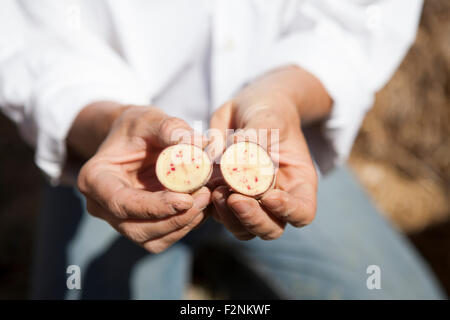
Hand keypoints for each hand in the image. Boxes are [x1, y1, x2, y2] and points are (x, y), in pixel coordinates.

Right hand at [76, 104, 210, 252]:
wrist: (135, 140)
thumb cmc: (138, 128)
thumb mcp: (150, 119)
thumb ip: (170, 128)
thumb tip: (199, 143)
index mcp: (95, 179)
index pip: (121, 203)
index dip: (155, 207)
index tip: (186, 199)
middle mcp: (103, 206)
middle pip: (137, 229)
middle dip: (175, 219)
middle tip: (204, 197)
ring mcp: (120, 220)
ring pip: (153, 240)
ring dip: (183, 225)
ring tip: (205, 198)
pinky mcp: (140, 226)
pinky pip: (163, 238)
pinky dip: (185, 225)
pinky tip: (201, 206)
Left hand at [209, 66, 329, 240]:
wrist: (249, 110)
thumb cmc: (268, 111)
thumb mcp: (268, 116)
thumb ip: (258, 134)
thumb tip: (238, 152)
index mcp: (298, 182)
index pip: (302, 212)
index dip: (287, 211)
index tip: (269, 196)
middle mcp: (277, 198)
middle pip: (271, 228)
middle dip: (253, 218)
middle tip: (234, 198)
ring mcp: (252, 202)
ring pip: (243, 228)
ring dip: (229, 217)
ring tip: (217, 191)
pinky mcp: (228, 198)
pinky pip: (220, 215)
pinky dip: (211, 207)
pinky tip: (205, 186)